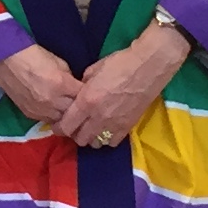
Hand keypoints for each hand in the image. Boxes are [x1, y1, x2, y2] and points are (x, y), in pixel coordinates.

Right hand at [0, 43, 81, 128]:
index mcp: (61, 84)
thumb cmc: (33, 55)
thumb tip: (75, 87)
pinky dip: (53, 116)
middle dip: (79, 108)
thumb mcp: (59, 62)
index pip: (84, 96)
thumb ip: (69, 77)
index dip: (88, 95)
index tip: (91, 94)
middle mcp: (52, 100)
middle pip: (75, 112)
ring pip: (62, 121)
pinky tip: (55, 110)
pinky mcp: (29, 114)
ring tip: (69, 110)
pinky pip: (48, 120)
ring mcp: (40, 110)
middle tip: (82, 104)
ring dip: (66, 115)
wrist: (5, 59)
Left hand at [59, 20, 188, 148]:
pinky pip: (112, 143)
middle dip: (75, 134)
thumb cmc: (119, 63)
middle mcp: (98, 117)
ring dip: (91, 137)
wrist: (147, 67)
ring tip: (91, 128)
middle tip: (76, 126)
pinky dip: (106, 138)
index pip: (66, 126)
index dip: (60, 127)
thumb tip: (78, 94)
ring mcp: (113, 124)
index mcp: (86, 101)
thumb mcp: (93, 70)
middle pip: (79, 139)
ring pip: (95, 144)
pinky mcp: (128, 127)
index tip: (59, 125)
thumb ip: (82, 86)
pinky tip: (106, 129)